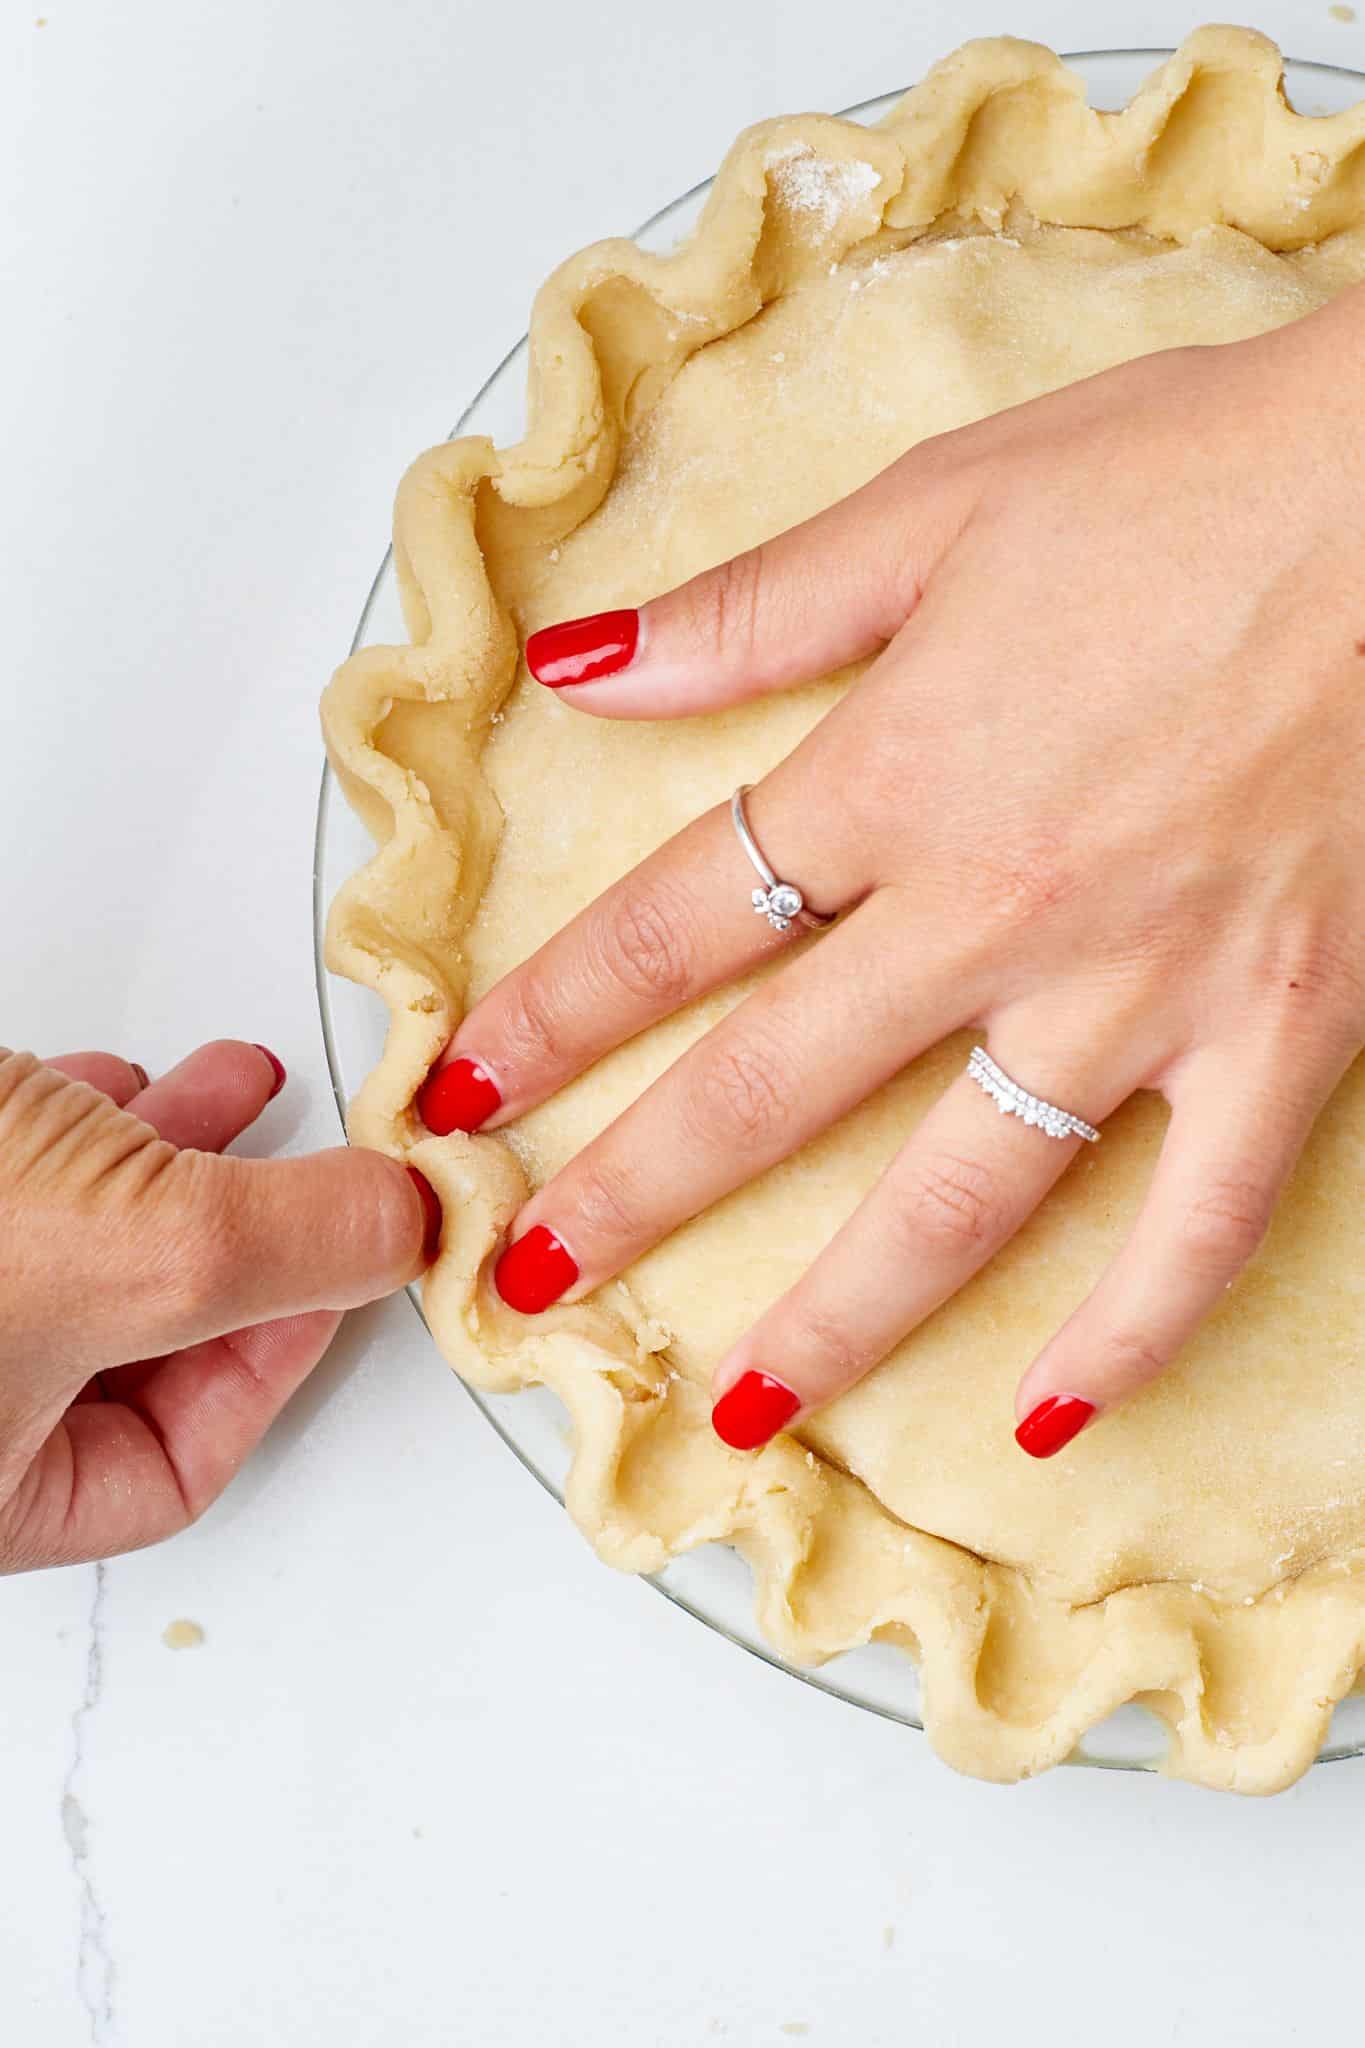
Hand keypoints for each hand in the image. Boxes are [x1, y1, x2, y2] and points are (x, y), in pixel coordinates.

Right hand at [0, 1042, 439, 1568]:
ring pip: (85, 1252)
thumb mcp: (143, 1252)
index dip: (272, 1371)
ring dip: (176, 1165)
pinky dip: (93, 1126)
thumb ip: (295, 1247)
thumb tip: (403, 1225)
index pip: (167, 1474)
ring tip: (246, 1098)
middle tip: (314, 1190)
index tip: (334, 1281)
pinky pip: (25, 1182)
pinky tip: (131, 1078)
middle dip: (239, 1248)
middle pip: (136, 1354)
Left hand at [418, 286, 1364, 1458]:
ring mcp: (1144, 991)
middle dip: (633, 1195)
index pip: (672, 925)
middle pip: (769, 1087)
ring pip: (956, 1196)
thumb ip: (751, 613)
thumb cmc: (1192, 474)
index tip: (465, 1088)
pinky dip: (1132, 1325)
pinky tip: (1054, 1412)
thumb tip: (581, 670)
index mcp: (897, 776)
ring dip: (838, 1317)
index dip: (554, 1012)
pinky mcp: (1281, 1032)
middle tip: (534, 1284)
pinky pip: (1199, 1220)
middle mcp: (996, 909)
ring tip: (743, 1413)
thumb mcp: (940, 507)